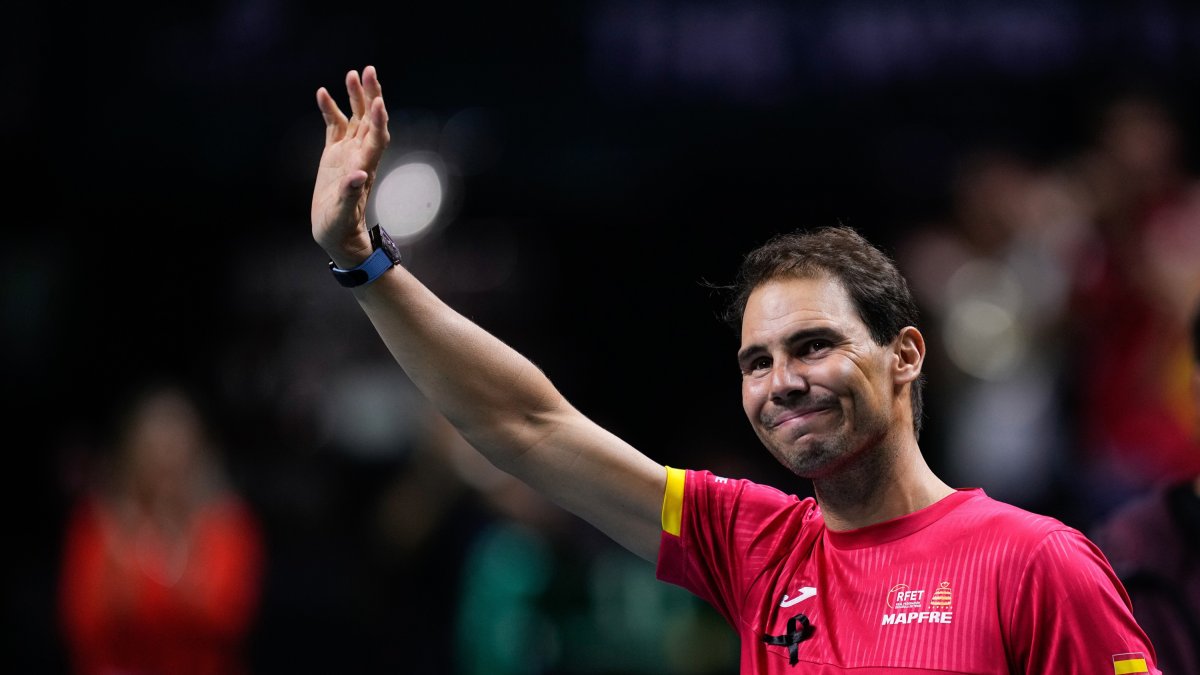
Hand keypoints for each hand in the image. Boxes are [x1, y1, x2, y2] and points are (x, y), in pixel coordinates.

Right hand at [311, 65, 390, 266]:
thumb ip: (350, 194)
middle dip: (370, 96)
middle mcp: (359, 155)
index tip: (377, 101)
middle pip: (369, 120)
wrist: (335, 233)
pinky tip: (323, 93)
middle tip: (369, 71)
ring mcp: (347, 153)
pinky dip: (331, 110)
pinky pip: (335, 126)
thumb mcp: (343, 214)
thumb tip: (357, 175)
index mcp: (364, 167)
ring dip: (354, 97)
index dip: (378, 120)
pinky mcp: (333, 154)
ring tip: (351, 74)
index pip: (376, 138)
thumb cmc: (340, 227)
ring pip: (355, 118)